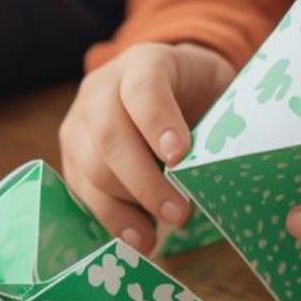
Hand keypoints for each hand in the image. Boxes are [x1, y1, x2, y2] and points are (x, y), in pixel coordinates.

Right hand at [59, 41, 234, 251]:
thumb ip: (222, 118)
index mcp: (144, 63)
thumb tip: (228, 166)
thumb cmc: (200, 91)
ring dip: (123, 209)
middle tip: (179, 214)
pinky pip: (82, 192)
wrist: (168, 84)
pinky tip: (136, 238)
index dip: (157, 122)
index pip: (142, 88)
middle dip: (143, 181)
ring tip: (155, 238)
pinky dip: (109, 220)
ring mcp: (79, 122)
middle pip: (109, 135)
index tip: (179, 157)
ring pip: (89, 168)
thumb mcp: (219, 88)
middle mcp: (101, 88)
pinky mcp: (72, 157)